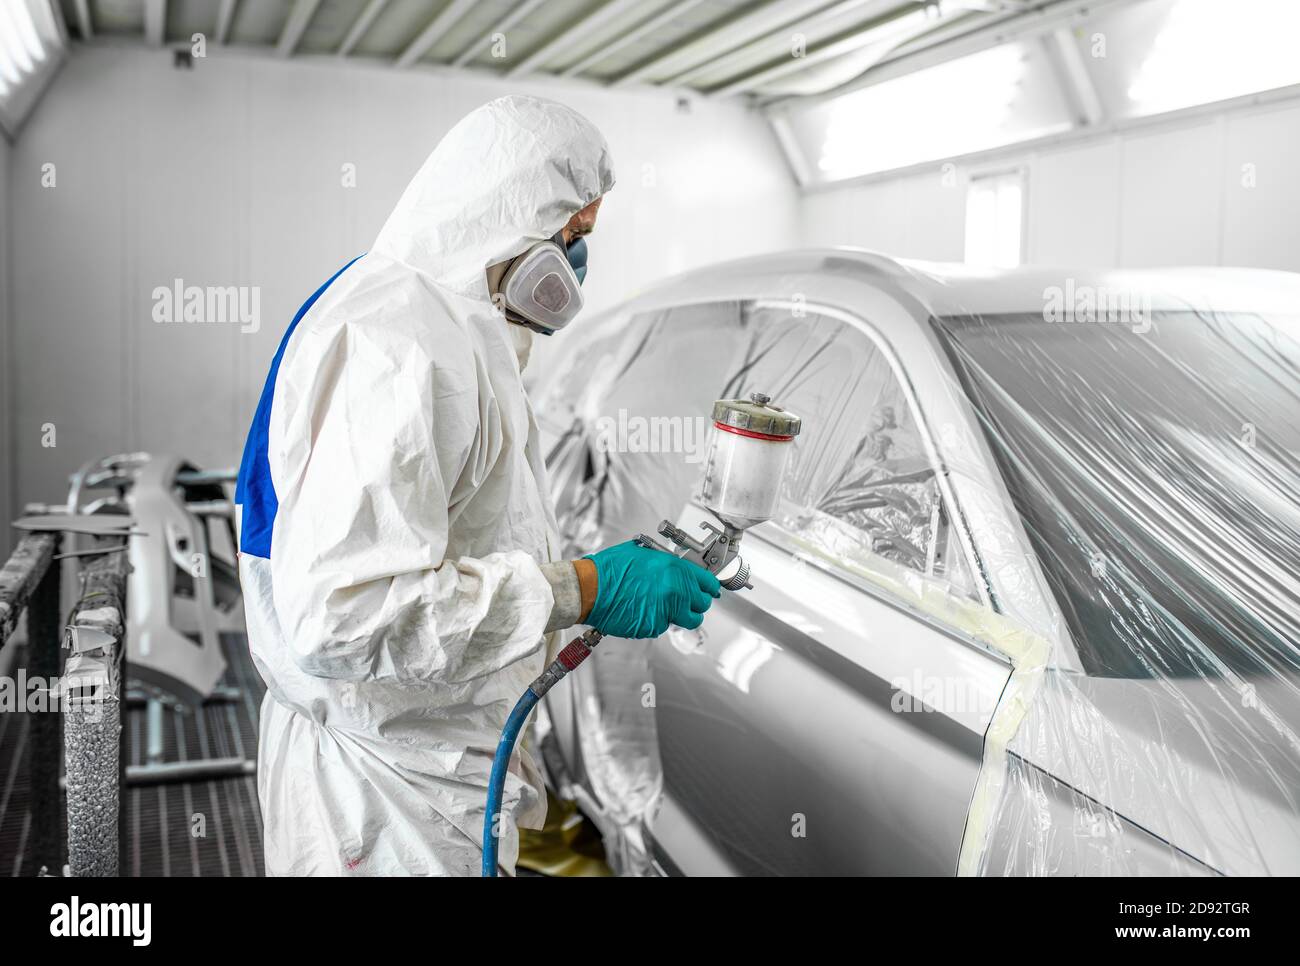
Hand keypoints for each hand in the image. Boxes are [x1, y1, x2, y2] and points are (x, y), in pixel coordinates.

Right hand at [583, 540, 721, 638]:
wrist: (590, 589)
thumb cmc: (611, 569)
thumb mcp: (644, 554)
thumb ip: (667, 563)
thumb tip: (679, 568)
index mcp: (675, 570)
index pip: (709, 583)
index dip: (709, 587)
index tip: (708, 589)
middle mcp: (674, 592)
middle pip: (702, 605)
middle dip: (695, 603)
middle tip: (685, 600)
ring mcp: (665, 612)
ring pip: (686, 620)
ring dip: (680, 616)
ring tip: (663, 607)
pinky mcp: (652, 627)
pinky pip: (663, 626)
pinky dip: (656, 621)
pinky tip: (643, 610)